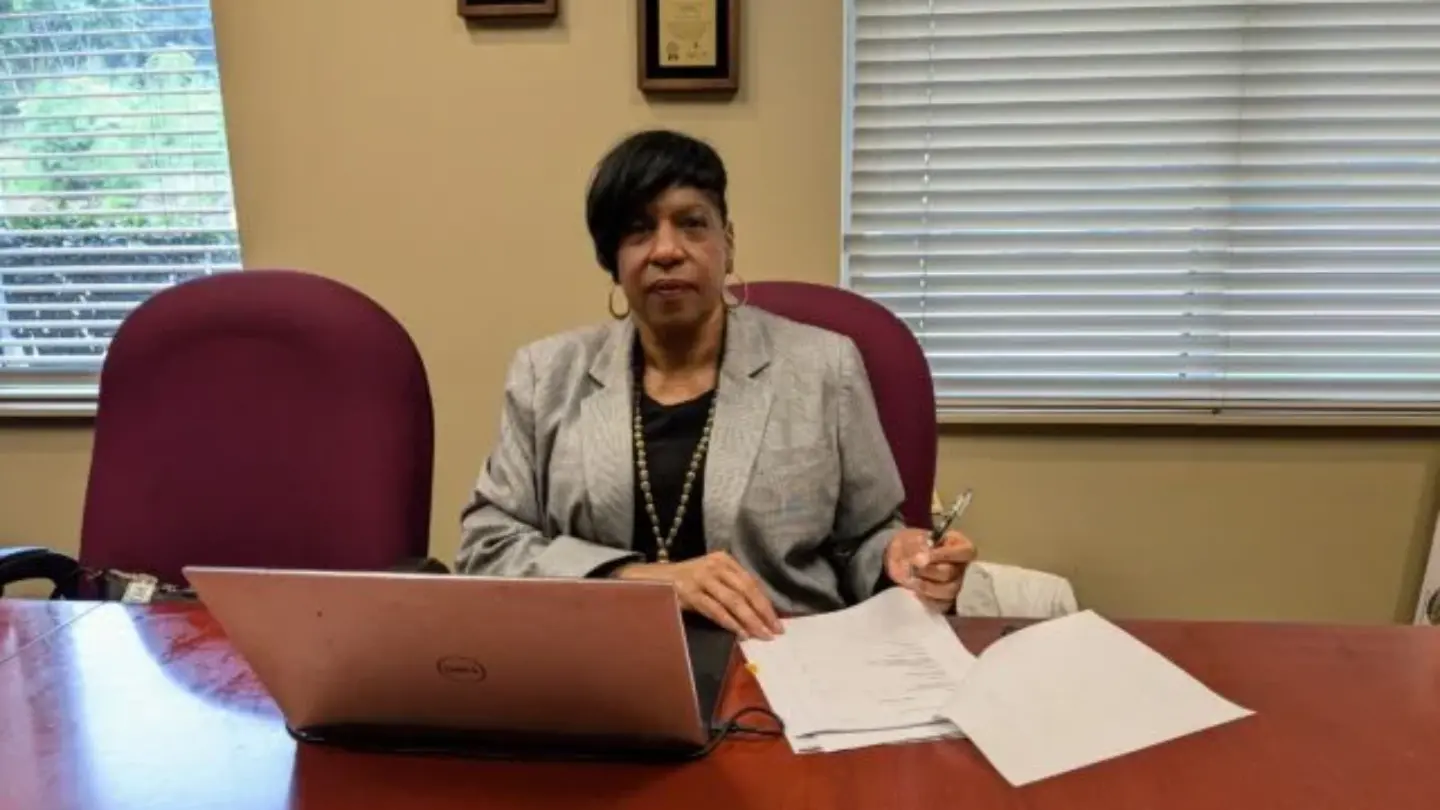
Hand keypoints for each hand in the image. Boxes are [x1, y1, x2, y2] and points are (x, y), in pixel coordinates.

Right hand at [613, 551, 783, 640]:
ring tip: (761, 635)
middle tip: (775, 631)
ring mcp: (701, 578)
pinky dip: (730, 623)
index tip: (777, 622)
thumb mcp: (711, 576)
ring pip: (733, 601)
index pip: (750, 582)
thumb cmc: (687, 580)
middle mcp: (715, 566)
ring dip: (750, 620)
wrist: (654, 578)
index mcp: (724, 560)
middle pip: (745, 591)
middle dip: (762, 613)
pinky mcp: (689, 593)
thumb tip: (758, 612)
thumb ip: (731, 587)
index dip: (765, 603)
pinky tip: (740, 633)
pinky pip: (715, 610)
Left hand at [884, 528, 976, 611]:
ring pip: (948, 591)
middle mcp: (964, 567)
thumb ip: (919, 546)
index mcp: (962, 547)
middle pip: (950, 573)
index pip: (964, 552)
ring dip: (926, 586)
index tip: (921, 557)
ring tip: (911, 580)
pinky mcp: (948, 600)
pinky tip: (916, 591)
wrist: (903, 559)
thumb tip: (921, 559)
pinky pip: (941, 604)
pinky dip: (926, 599)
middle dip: (928, 570)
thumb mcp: (915, 537)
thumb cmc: (914, 544)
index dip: (943, 555)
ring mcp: (958, 585)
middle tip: (912, 567)